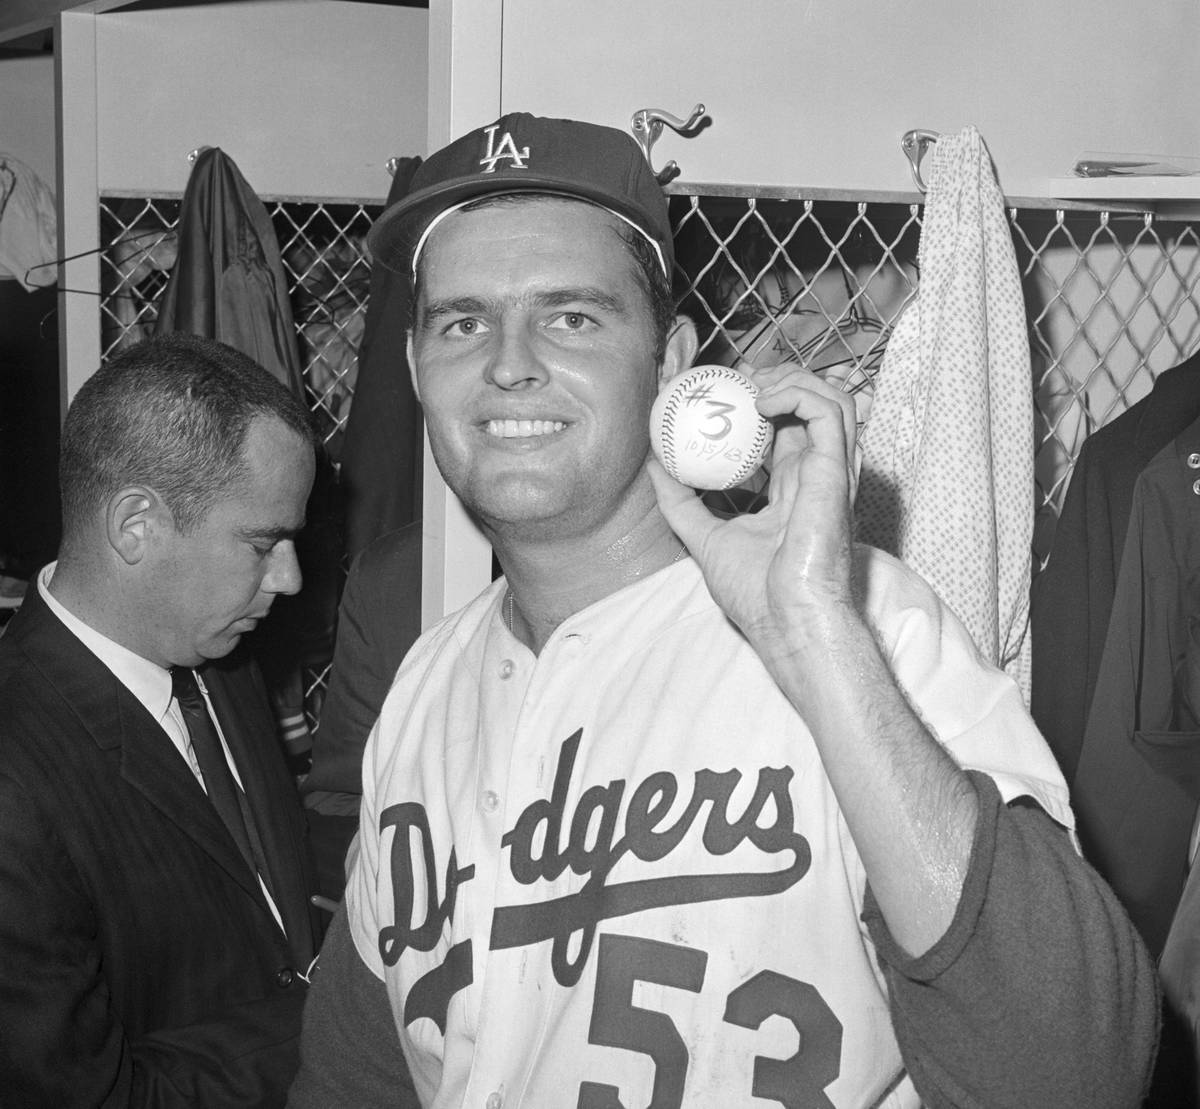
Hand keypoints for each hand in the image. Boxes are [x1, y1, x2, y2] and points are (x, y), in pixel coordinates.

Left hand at [649, 364, 859, 662]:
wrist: (786, 621)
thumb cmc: (756, 593)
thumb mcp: (704, 537)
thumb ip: (680, 502)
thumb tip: (655, 467)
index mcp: (791, 488)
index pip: (784, 427)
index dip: (760, 400)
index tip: (724, 390)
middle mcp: (815, 475)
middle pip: (807, 405)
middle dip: (776, 379)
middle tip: (737, 378)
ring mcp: (831, 472)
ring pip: (830, 398)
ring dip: (791, 379)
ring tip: (753, 385)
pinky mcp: (838, 471)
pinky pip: (831, 410)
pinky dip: (799, 392)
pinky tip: (762, 400)